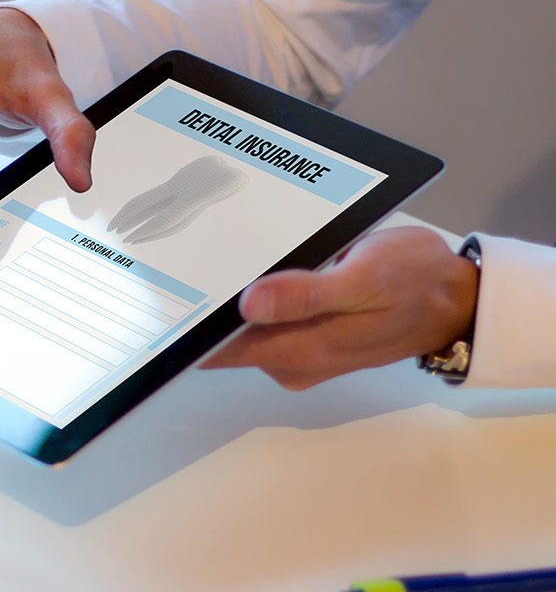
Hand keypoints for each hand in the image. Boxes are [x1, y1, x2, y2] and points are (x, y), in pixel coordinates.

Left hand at [201, 227, 477, 389]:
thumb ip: (307, 294)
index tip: (164, 302)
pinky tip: (252, 271)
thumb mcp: (365, 278)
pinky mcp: (304, 340)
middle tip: (184, 262)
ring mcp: (298, 353)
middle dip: (205, 308)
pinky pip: (264, 324)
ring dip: (228, 302)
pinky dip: (255, 301)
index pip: (221, 352)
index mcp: (302, 350)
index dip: (189, 330)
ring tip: (211, 259)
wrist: (455, 299)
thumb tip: (250, 304)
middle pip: (225, 342)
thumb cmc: (414, 282)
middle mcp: (293, 361)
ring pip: (243, 331)